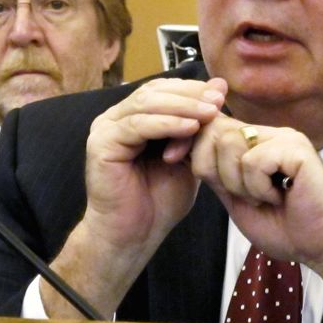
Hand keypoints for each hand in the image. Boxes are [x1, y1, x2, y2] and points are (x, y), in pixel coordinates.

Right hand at [82, 77, 226, 248]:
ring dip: (183, 106)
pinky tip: (190, 127)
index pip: (163, 89)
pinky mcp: (101, 144)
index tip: (221, 93)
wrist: (135, 235)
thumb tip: (220, 87)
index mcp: (133, 117)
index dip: (192, 88)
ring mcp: (106, 129)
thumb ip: (200, 124)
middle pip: (154, 91)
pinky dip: (166, 124)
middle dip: (190, 94)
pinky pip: (137, 125)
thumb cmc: (160, 199)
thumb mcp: (189, 155)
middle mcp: (116, 118)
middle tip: (218, 100)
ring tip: (210, 112)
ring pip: (146, 103)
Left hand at [191, 118, 322, 322]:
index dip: (189, 143)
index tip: (171, 158)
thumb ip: (214, 174)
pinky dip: (258, 187)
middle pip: (214, 131)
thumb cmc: (286, 228)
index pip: (210, 127)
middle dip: (214, 169)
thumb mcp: (236, 199)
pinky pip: (253, 161)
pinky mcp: (296, 148)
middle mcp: (269, 133)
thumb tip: (181, 150)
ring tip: (264, 198)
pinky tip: (279, 196)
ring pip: (231, 145)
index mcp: (256, 143)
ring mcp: (284, 137)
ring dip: (239, 183)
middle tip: (243, 196)